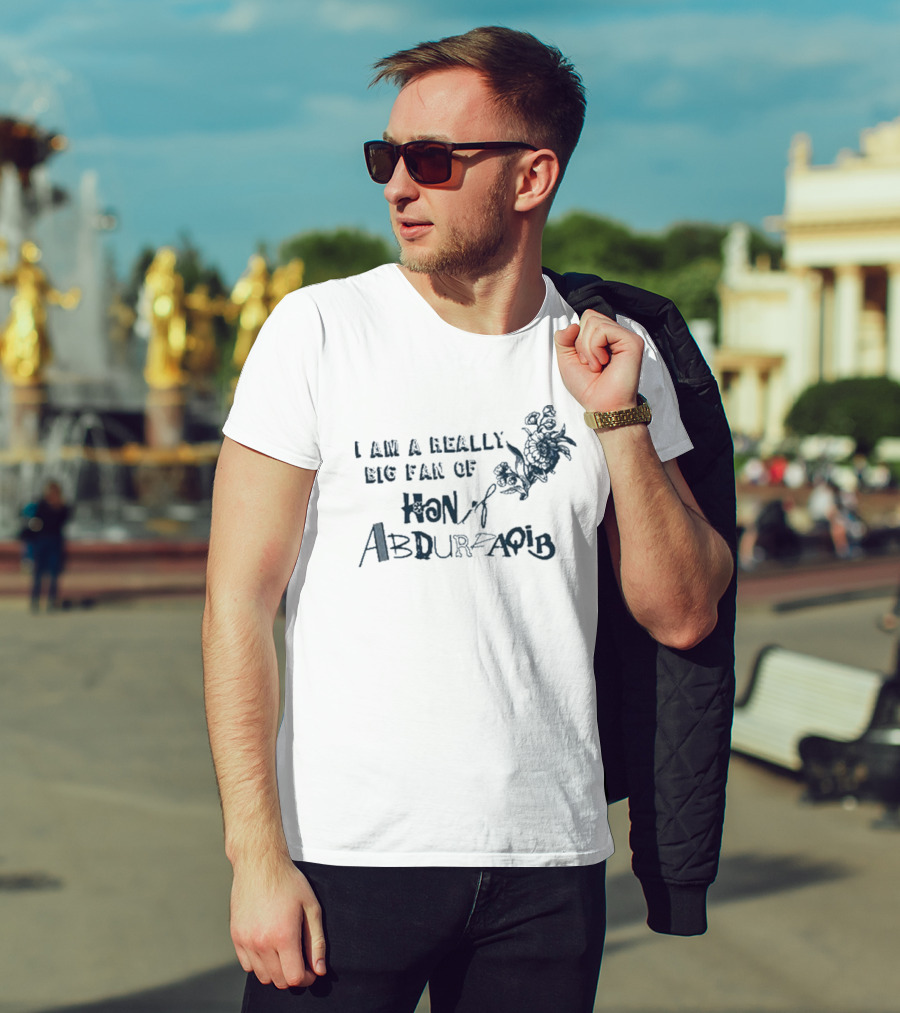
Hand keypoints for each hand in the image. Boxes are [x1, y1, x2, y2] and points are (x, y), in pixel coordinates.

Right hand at [230, 853, 325, 988]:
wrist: (260, 864)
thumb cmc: (289, 882)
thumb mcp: (311, 907)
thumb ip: (317, 942)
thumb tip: (319, 970)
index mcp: (283, 935)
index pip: (294, 977)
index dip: (306, 977)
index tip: (311, 969)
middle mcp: (262, 942)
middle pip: (279, 980)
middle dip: (293, 975)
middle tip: (301, 961)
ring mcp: (246, 940)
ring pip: (262, 976)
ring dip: (276, 971)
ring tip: (285, 954)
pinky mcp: (236, 936)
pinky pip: (247, 965)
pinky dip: (259, 964)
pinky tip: (269, 948)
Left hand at [554, 309, 643, 411]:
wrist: (602, 406)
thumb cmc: (588, 387)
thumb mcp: (567, 360)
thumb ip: (563, 339)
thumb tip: (573, 324)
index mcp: (604, 337)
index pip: (587, 318)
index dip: (577, 337)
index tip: (583, 360)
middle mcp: (616, 335)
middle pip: (589, 316)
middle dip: (580, 342)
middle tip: (590, 363)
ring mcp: (626, 336)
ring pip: (594, 322)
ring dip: (587, 348)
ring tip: (596, 366)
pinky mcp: (632, 341)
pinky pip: (603, 330)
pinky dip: (594, 348)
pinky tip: (603, 363)